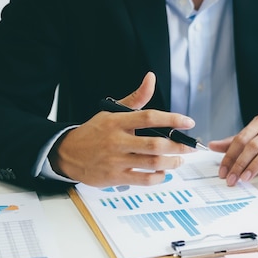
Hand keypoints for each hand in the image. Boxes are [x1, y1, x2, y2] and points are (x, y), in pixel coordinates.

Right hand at [50, 72, 195, 186]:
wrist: (68, 153)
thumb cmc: (95, 132)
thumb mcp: (111, 112)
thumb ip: (136, 98)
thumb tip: (151, 78)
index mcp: (117, 121)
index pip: (149, 117)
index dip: (172, 119)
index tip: (188, 122)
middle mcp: (117, 141)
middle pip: (154, 144)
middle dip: (178, 146)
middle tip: (189, 147)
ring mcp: (116, 160)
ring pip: (152, 163)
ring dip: (172, 162)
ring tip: (179, 160)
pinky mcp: (115, 177)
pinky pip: (143, 179)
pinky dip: (158, 177)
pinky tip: (163, 172)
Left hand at [208, 115, 257, 185]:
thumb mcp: (256, 132)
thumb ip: (235, 140)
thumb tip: (213, 146)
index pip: (240, 139)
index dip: (229, 156)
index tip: (223, 171)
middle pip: (251, 146)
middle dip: (239, 163)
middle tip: (231, 179)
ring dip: (255, 165)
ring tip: (246, 178)